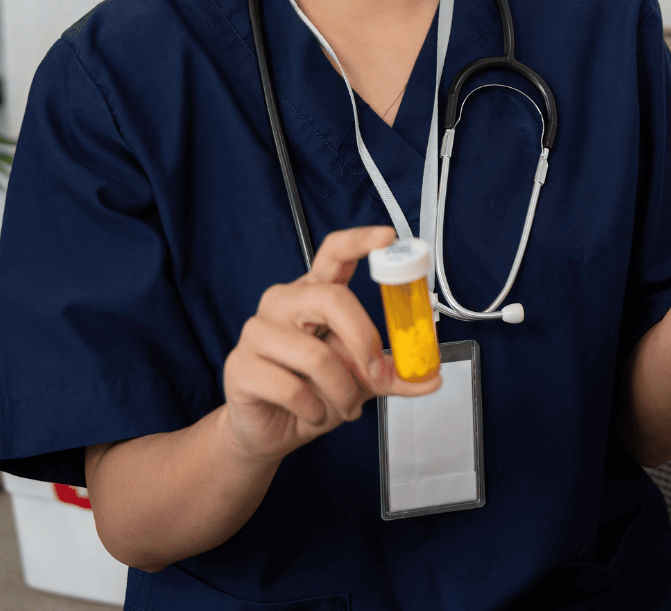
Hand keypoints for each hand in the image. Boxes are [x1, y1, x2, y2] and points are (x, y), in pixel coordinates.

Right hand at [219, 226, 441, 466]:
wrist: (270, 431)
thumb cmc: (314, 393)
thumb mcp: (362, 380)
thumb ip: (393, 374)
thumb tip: (431, 376)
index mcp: (314, 295)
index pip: (333, 253)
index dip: (360, 241)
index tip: (387, 238)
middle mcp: (284, 304)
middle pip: (332, 299)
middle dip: (364, 341)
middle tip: (375, 374)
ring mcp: (257, 332)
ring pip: (316, 355)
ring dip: (342, 391)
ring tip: (344, 406)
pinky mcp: (239, 366)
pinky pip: (291, 388)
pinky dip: (314, 410)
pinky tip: (311, 414)